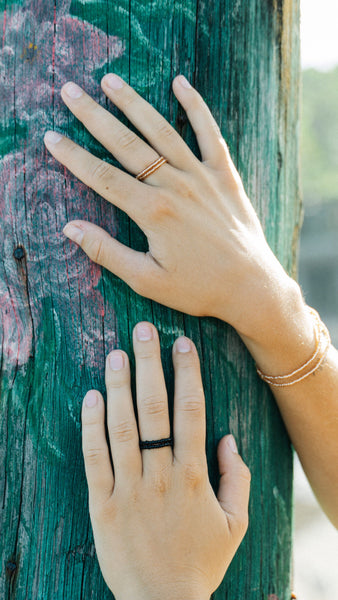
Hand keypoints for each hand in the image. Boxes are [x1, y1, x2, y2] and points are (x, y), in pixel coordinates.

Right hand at [43, 73, 294, 341]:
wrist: (250, 287)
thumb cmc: (198, 289)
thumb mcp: (147, 281)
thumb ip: (107, 253)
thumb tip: (70, 228)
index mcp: (153, 213)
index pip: (103, 178)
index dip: (74, 157)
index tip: (52, 138)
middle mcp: (175, 187)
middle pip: (127, 145)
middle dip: (94, 117)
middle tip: (70, 92)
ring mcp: (201, 177)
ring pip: (162, 132)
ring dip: (134, 104)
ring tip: (110, 81)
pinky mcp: (225, 176)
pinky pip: (209, 134)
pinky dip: (196, 107)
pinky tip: (181, 83)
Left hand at [81, 322, 249, 599]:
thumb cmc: (201, 562)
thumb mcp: (235, 524)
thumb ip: (237, 478)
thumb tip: (228, 438)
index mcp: (194, 475)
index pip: (190, 412)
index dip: (187, 374)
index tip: (182, 344)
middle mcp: (161, 474)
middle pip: (154, 409)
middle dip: (150, 365)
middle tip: (144, 330)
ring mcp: (128, 488)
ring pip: (122, 427)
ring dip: (119, 386)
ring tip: (116, 354)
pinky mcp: (102, 503)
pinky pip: (94, 458)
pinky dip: (91, 426)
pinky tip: (91, 397)